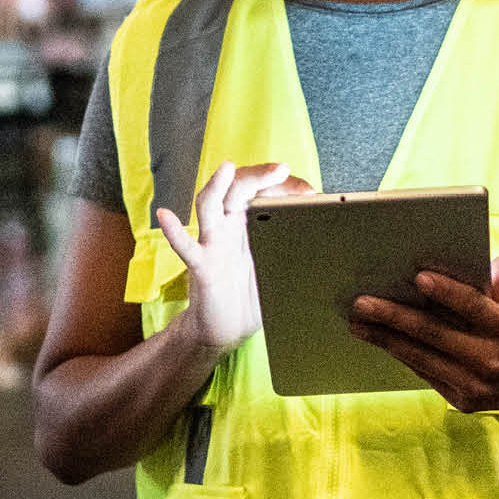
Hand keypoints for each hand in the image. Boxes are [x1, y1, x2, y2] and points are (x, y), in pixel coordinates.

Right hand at [157, 160, 311, 355]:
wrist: (226, 331)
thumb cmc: (252, 296)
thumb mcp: (282, 269)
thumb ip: (299, 253)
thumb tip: (333, 246)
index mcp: (251, 223)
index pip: (265, 191)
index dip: (287, 186)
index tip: (311, 191)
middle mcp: (230, 226)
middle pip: (239, 188)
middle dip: (259, 175)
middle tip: (281, 169)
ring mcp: (214, 243)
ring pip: (210, 205)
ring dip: (217, 186)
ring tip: (227, 168)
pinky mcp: (202, 266)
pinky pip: (186, 246)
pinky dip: (174, 231)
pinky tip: (165, 216)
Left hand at [349, 252, 498, 414]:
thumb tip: (498, 258)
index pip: (474, 307)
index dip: (447, 292)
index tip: (418, 277)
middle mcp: (492, 360)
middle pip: (436, 335)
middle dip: (395, 317)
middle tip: (363, 303)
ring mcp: (475, 385)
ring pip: (422, 358)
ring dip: (386, 339)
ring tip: (358, 323)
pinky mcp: (462, 401)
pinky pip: (425, 373)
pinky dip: (402, 355)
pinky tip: (381, 340)